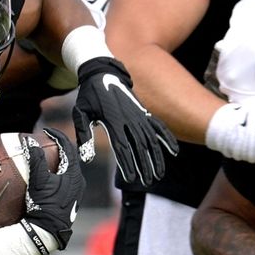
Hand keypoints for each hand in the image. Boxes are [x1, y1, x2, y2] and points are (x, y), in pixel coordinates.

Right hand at [23, 128, 85, 249]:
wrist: (48, 231)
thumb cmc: (44, 205)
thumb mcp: (38, 180)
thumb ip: (36, 159)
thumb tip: (30, 141)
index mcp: (74, 174)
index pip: (68, 147)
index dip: (57, 136)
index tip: (46, 131)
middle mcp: (79, 181)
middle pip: (70, 157)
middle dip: (58, 147)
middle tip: (46, 141)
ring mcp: (76, 191)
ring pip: (69, 168)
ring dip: (58, 160)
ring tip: (45, 155)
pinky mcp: (71, 199)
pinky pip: (67, 178)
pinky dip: (58, 171)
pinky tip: (48, 174)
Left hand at [72, 57, 178, 185]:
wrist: (102, 72)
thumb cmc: (89, 95)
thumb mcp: (80, 113)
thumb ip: (83, 135)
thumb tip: (86, 158)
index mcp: (112, 119)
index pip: (122, 147)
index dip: (128, 164)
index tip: (132, 180)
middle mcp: (129, 118)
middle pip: (140, 146)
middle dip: (144, 165)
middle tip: (147, 182)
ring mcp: (138, 114)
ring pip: (152, 139)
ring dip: (157, 157)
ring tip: (158, 174)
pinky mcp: (143, 112)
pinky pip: (159, 126)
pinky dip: (167, 138)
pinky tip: (175, 151)